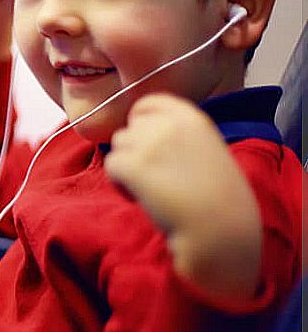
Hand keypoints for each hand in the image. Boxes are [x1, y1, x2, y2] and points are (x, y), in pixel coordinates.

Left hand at [104, 94, 261, 301]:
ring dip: (127, 167)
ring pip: (118, 146)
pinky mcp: (134, 165)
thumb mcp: (207, 151)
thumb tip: (145, 132)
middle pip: (130, 128)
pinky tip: (141, 198)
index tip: (144, 142)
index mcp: (192, 118)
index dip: (139, 121)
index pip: (148, 102)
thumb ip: (179, 136)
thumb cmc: (218, 198)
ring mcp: (150, 144)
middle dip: (135, 150)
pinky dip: (120, 184)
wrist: (220, 229)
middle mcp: (169, 125)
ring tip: (151, 189)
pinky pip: (111, 166)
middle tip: (155, 176)